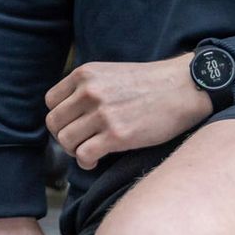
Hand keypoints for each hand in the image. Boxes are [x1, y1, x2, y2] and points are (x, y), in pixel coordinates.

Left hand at [45, 55, 212, 169]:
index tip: (74, 125)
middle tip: (81, 142)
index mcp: (85, 74)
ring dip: (75, 151)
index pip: (51, 102)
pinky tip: (96, 160)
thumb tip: (69, 112)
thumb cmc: (150, 84)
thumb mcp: (110, 73)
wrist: (184, 88)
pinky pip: (83, 155)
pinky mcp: (117, 135)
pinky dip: (86, 162)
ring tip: (89, 151)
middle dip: (65, 137)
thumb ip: (88, 87)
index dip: (61, 117)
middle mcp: (89, 92)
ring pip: (66, 141)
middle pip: (55, 124)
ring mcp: (102, 114)